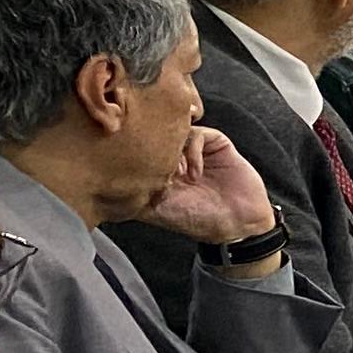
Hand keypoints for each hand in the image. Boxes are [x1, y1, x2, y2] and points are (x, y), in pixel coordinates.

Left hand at [145, 125, 279, 246]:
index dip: (135, 155)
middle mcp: (175, 156)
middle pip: (155, 134)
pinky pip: (198, 133)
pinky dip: (193, 150)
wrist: (239, 222)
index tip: (139, 174)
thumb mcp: (157, 210)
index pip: (138, 147)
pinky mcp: (216, 144)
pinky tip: (196, 172)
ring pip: (175, 130)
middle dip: (154, 149)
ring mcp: (195, 149)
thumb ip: (135, 192)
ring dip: (173, 150)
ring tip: (179, 173)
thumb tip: (113, 179)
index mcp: (158, 169)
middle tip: (159, 170)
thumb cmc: (198, 220)